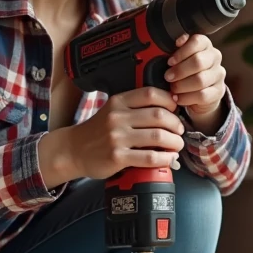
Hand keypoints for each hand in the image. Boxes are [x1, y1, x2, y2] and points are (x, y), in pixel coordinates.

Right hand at [39, 87, 185, 184]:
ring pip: (158, 136)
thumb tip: (168, 111)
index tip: (175, 109)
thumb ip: (134, 108)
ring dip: (174, 142)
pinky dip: (165, 158)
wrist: (73, 150)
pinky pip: (149, 157)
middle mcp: (118, 117)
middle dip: (176, 124)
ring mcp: (117, 138)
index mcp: (118, 102)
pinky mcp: (117, 157)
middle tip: (179, 131)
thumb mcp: (111, 111)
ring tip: (176, 145)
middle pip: (159, 115)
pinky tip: (168, 159)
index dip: (169, 100)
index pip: (151, 94)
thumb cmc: (96, 132)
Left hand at [165, 33, 226, 121]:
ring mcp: (218, 74)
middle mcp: (215, 57)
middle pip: (198, 61)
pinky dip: (186, 98)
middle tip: (168, 77)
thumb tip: (167, 45)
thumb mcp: (179, 60)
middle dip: (179, 71)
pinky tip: (178, 98)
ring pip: (200, 80)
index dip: (181, 52)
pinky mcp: (219, 91)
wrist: (198, 95)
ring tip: (172, 89)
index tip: (170, 61)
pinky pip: (202, 95)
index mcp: (205, 45)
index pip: (197, 41)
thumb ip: (174, 52)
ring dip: (182, 85)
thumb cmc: (185, 73)